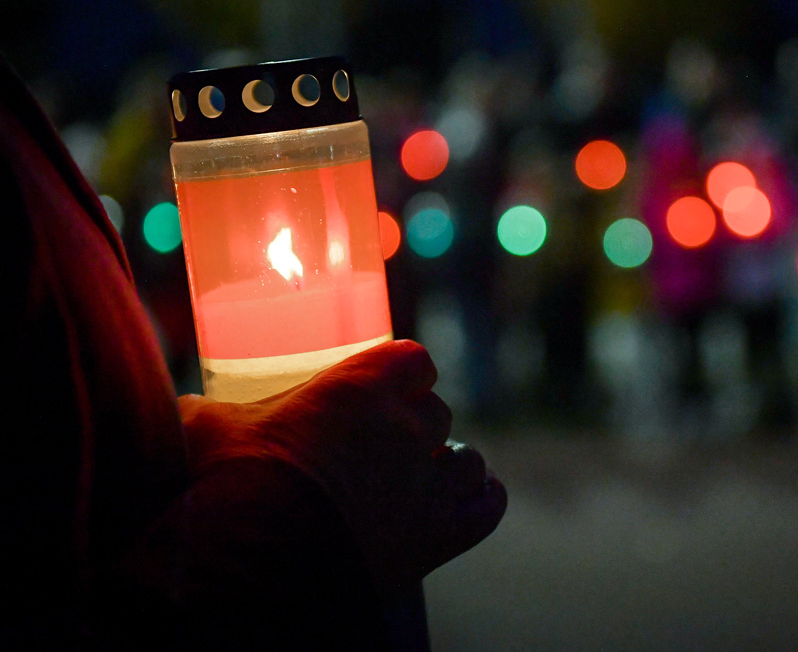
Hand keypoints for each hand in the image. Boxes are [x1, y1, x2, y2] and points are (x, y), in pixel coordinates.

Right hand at [176, 340, 505, 590]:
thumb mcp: (207, 429)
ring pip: (466, 459)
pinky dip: (480, 501)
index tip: (383, 388)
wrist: (247, 566)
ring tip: (416, 481)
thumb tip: (181, 407)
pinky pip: (486, 508)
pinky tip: (465, 500)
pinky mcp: (437, 538)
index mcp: (361, 389)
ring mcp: (426, 485)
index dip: (402, 374)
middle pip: (437, 412)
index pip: (414, 361)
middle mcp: (406, 431)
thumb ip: (207, 409)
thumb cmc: (225, 486)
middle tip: (380, 448)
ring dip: (447, 466)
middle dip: (415, 426)